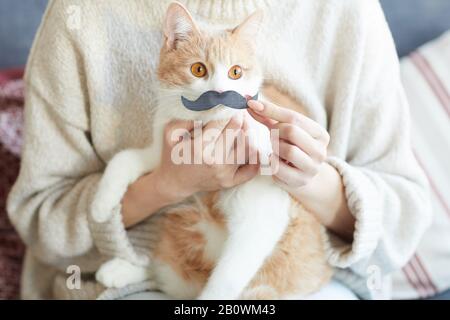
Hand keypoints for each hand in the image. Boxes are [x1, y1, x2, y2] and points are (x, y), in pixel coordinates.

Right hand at [121, 113, 258, 226]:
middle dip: (241, 118)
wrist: (174, 183)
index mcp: (199, 147)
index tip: (232, 103)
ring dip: (249, 134)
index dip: (228, 109)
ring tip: (245, 127)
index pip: (221, 121)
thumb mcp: (170, 133)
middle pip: (237, 131)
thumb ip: (185, 119)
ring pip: (248, 147)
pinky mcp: (230, 182)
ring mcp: (224, 173)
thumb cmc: (172, 155)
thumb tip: (207, 109)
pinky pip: (252, 169)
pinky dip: (256, 158)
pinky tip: (252, 146)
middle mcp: (214, 160)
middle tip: (241, 112)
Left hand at [247, 99, 329, 189]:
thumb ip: (269, 116)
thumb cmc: (290, 147)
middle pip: (292, 131)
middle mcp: (321, 151)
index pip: (294, 117)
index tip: (251, 104)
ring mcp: (312, 168)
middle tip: (272, 136)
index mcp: (320, 134)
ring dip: (274, 147)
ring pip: (288, 150)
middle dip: (276, 132)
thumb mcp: (284, 130)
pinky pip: (278, 168)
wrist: (300, 176)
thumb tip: (250, 102)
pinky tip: (272, 160)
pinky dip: (271, 162)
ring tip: (275, 149)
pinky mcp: (300, 181)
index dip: (270, 109)